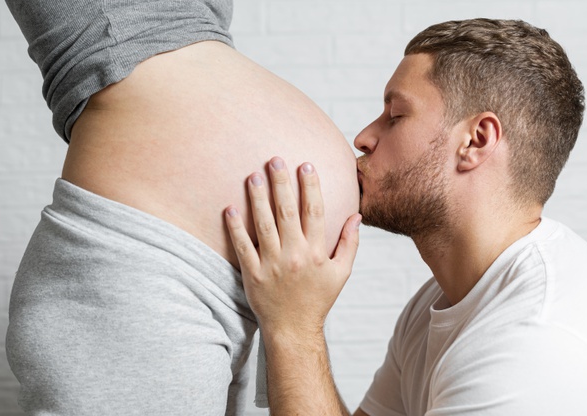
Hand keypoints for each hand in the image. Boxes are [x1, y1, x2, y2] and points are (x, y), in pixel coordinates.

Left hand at [224, 157, 360, 336]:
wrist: (293, 329)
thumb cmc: (318, 299)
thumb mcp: (341, 273)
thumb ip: (350, 243)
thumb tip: (356, 216)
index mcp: (316, 252)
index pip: (314, 212)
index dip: (310, 187)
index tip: (305, 165)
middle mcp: (295, 254)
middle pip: (287, 212)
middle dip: (281, 183)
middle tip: (274, 160)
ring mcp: (271, 264)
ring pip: (263, 224)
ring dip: (257, 198)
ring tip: (253, 176)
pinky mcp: (252, 274)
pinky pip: (242, 246)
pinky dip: (236, 227)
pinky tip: (230, 208)